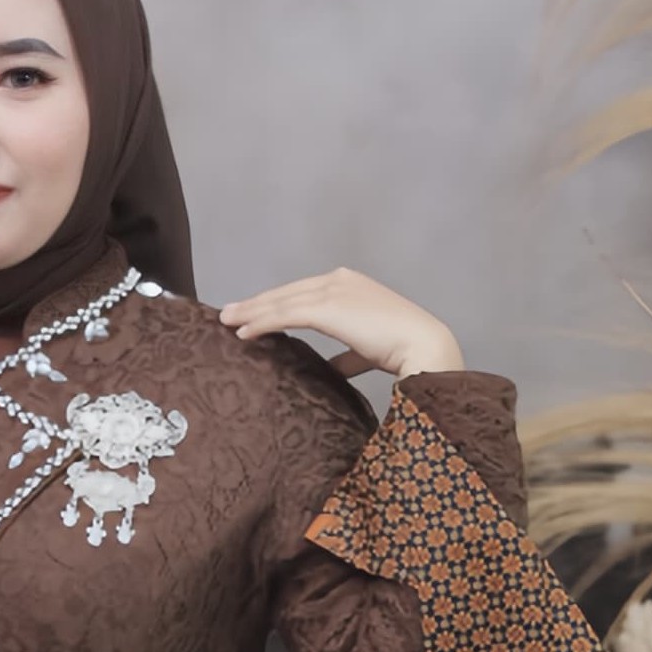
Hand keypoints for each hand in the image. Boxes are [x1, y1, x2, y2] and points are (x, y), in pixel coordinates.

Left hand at [218, 269, 463, 377]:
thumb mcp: (368, 349)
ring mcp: (333, 291)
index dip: (275, 303)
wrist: (424, 346)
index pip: (303, 292)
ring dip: (251, 312)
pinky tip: (244, 332)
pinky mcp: (328, 308)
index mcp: (350, 284)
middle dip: (256, 304)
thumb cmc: (403, 350)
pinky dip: (262, 323)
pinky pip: (285, 314)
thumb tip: (334, 370)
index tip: (253, 314)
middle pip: (286, 292)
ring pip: (281, 301)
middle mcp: (339, 280)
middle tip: (228, 314)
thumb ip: (348, 355)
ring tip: (227, 322)